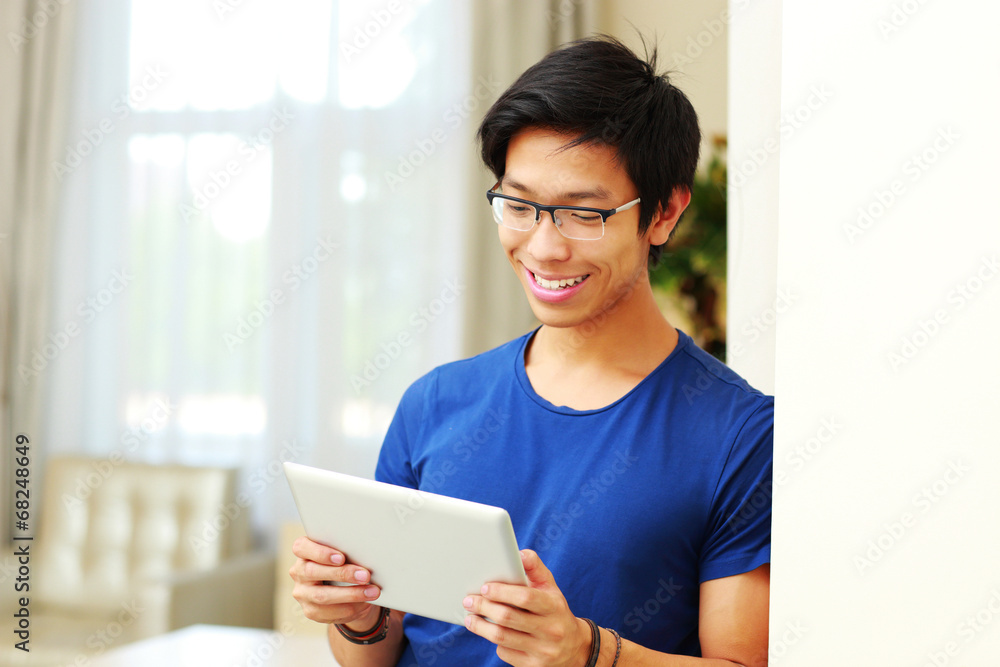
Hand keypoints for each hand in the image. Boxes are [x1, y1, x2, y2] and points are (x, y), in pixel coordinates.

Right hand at [288, 536, 382, 629]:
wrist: (341, 586)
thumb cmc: (343, 562)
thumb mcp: (342, 552)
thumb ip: (346, 551)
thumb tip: (367, 555)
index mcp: (303, 551)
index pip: (302, 547)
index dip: (320, 553)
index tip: (341, 557)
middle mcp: (298, 571)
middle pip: (313, 572)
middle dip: (342, 574)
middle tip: (365, 576)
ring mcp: (302, 593)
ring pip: (322, 596)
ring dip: (351, 594)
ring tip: (372, 592)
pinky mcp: (310, 610)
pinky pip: (328, 613)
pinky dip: (350, 608)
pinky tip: (364, 604)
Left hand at [462, 549, 591, 666]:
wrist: (574, 648)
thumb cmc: (554, 611)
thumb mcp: (550, 588)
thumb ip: (535, 568)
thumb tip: (519, 553)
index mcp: (554, 606)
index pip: (525, 597)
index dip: (502, 592)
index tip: (485, 587)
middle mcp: (550, 630)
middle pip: (508, 618)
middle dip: (484, 607)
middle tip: (469, 601)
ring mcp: (542, 651)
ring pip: (502, 638)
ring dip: (480, 626)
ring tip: (469, 617)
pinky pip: (505, 652)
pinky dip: (493, 641)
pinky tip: (489, 632)